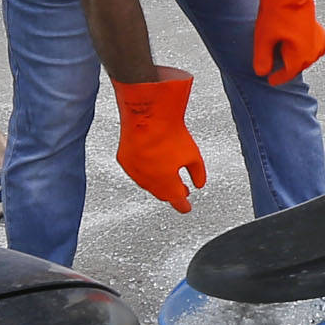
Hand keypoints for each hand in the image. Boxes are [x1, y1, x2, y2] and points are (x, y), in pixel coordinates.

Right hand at [111, 73, 206, 211]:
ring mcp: (134, 172)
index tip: (186, 208)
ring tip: (167, 174)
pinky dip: (145, 168)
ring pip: (148, 182)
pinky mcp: (124, 160)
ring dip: (158, 180)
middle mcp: (149, 183)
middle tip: (180, 189)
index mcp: (168, 185)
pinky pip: (136, 169)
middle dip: (171, 192)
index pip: (177, 202)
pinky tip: (151, 160)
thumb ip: (198, 173)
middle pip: (162, 193)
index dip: (183, 206)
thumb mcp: (194, 155)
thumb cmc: (169, 134)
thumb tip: (200, 183)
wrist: (147, 116)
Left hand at [252, 0, 324, 82]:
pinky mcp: (317, 28)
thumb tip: (262, 72)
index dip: (277, 78)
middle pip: (299, 66)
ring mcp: (317, 39)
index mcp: (300, 55)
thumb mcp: (263, 38)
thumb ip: (262, 59)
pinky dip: (306, 49)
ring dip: (297, 59)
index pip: (288, 74)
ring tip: (284, 57)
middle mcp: (312, 50)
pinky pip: (314, 46)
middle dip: (287, 69)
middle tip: (275, 69)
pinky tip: (299, 44)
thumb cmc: (279, 11)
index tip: (270, 80)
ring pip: (308, 57)